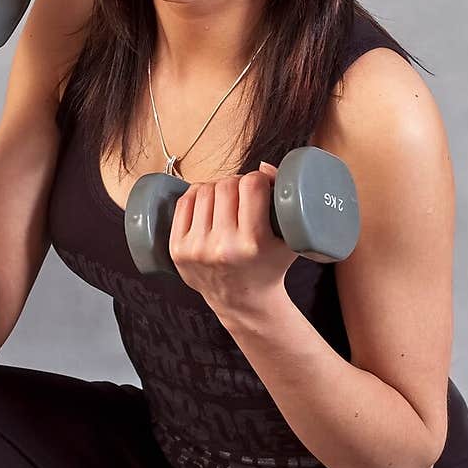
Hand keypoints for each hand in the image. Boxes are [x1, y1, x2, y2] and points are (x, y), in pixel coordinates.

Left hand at [168, 161, 296, 319]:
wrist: (242, 301)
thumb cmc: (269, 266)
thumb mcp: (289, 239)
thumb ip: (284, 199)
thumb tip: (262, 166)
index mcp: (253, 243)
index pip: (251, 185)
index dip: (258, 180)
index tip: (261, 187)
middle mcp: (223, 247)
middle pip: (226, 185)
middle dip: (237, 183)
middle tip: (243, 193)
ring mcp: (197, 249)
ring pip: (203, 190)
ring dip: (217, 187)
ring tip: (226, 199)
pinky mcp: (178, 251)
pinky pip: (183, 204)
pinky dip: (196, 195)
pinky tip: (208, 202)